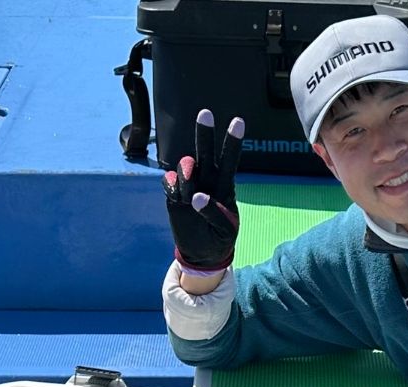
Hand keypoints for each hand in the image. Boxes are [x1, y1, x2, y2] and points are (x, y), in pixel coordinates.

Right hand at [163, 109, 243, 271]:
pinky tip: (178, 199)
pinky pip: (169, 180)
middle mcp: (207, 180)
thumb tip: (196, 196)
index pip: (230, 159)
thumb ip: (213, 213)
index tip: (238, 121)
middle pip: (206, 152)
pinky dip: (172, 187)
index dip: (233, 141)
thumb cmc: (219, 238)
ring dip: (187, 176)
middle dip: (205, 134)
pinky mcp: (174, 193)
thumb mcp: (224, 230)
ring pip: (186, 166)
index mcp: (225, 186)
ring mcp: (190, 185)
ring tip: (189, 197)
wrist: (202, 253)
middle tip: (205, 113)